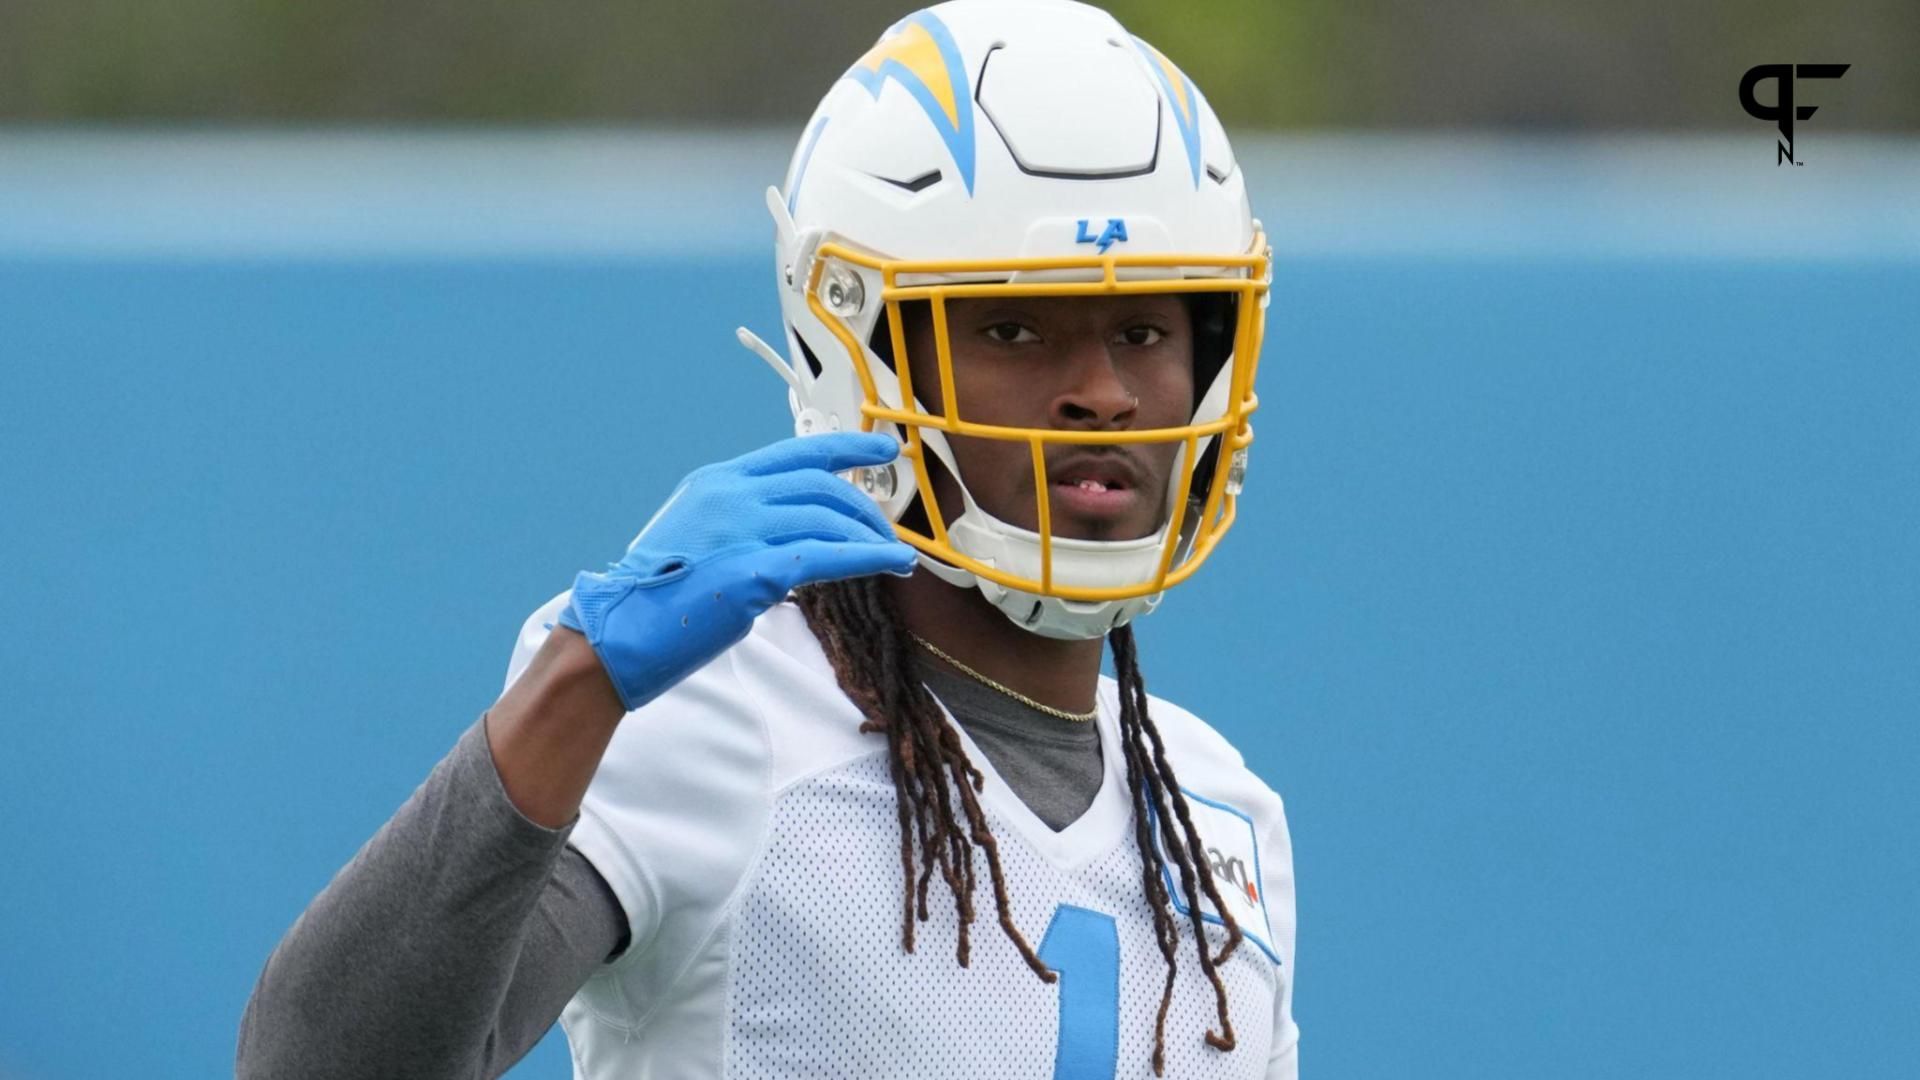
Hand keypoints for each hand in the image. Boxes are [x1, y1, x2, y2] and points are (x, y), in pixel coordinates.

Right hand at [558, 432, 914, 710]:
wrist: (618, 633)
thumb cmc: (658, 594)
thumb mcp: (700, 534)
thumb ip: (745, 521)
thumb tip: (800, 531)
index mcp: (719, 481)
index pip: (798, 451)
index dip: (849, 447)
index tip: (884, 448)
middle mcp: (732, 495)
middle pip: (822, 485)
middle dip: (866, 507)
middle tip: (889, 532)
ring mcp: (741, 530)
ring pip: (829, 519)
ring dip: (871, 538)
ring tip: (895, 557)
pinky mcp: (754, 571)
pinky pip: (827, 556)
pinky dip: (868, 557)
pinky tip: (893, 563)